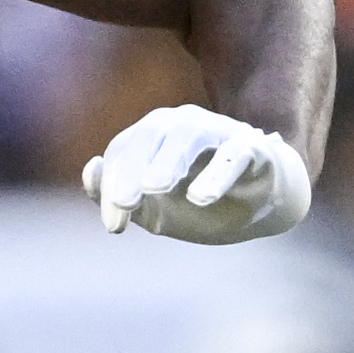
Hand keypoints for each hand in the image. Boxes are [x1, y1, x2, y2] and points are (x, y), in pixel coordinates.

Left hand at [86, 103, 311, 243]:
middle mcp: (183, 125)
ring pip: (188, 136)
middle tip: (125, 203)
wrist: (261, 205)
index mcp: (154, 136)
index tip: (114, 227)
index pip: (124, 153)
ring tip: (155, 189)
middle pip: (151, 136)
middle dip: (133, 170)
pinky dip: (216, 174)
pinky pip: (233, 154)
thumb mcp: (154, 208)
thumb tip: (91, 172)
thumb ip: (117, 195)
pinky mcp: (252, 147)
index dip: (113, 188)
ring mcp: (218, 132)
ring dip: (168, 161)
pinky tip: (200, 198)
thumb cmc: (200, 201)